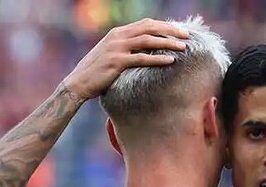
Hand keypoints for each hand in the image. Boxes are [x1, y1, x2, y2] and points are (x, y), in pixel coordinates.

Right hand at [62, 18, 188, 99]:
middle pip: (149, 28)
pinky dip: (157, 59)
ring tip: (183, 47)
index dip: (164, 26)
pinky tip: (170, 61)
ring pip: (148, 41)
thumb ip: (126, 49)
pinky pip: (142, 58)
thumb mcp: (112, 54)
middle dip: (170, 30)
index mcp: (118, 33)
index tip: (178, 30)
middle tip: (186, 35)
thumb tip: (145, 51)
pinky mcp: (117, 62)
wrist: (79, 83)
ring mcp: (117, 48)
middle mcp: (118, 36)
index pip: (146, 24)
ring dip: (168, 43)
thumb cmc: (97, 72)